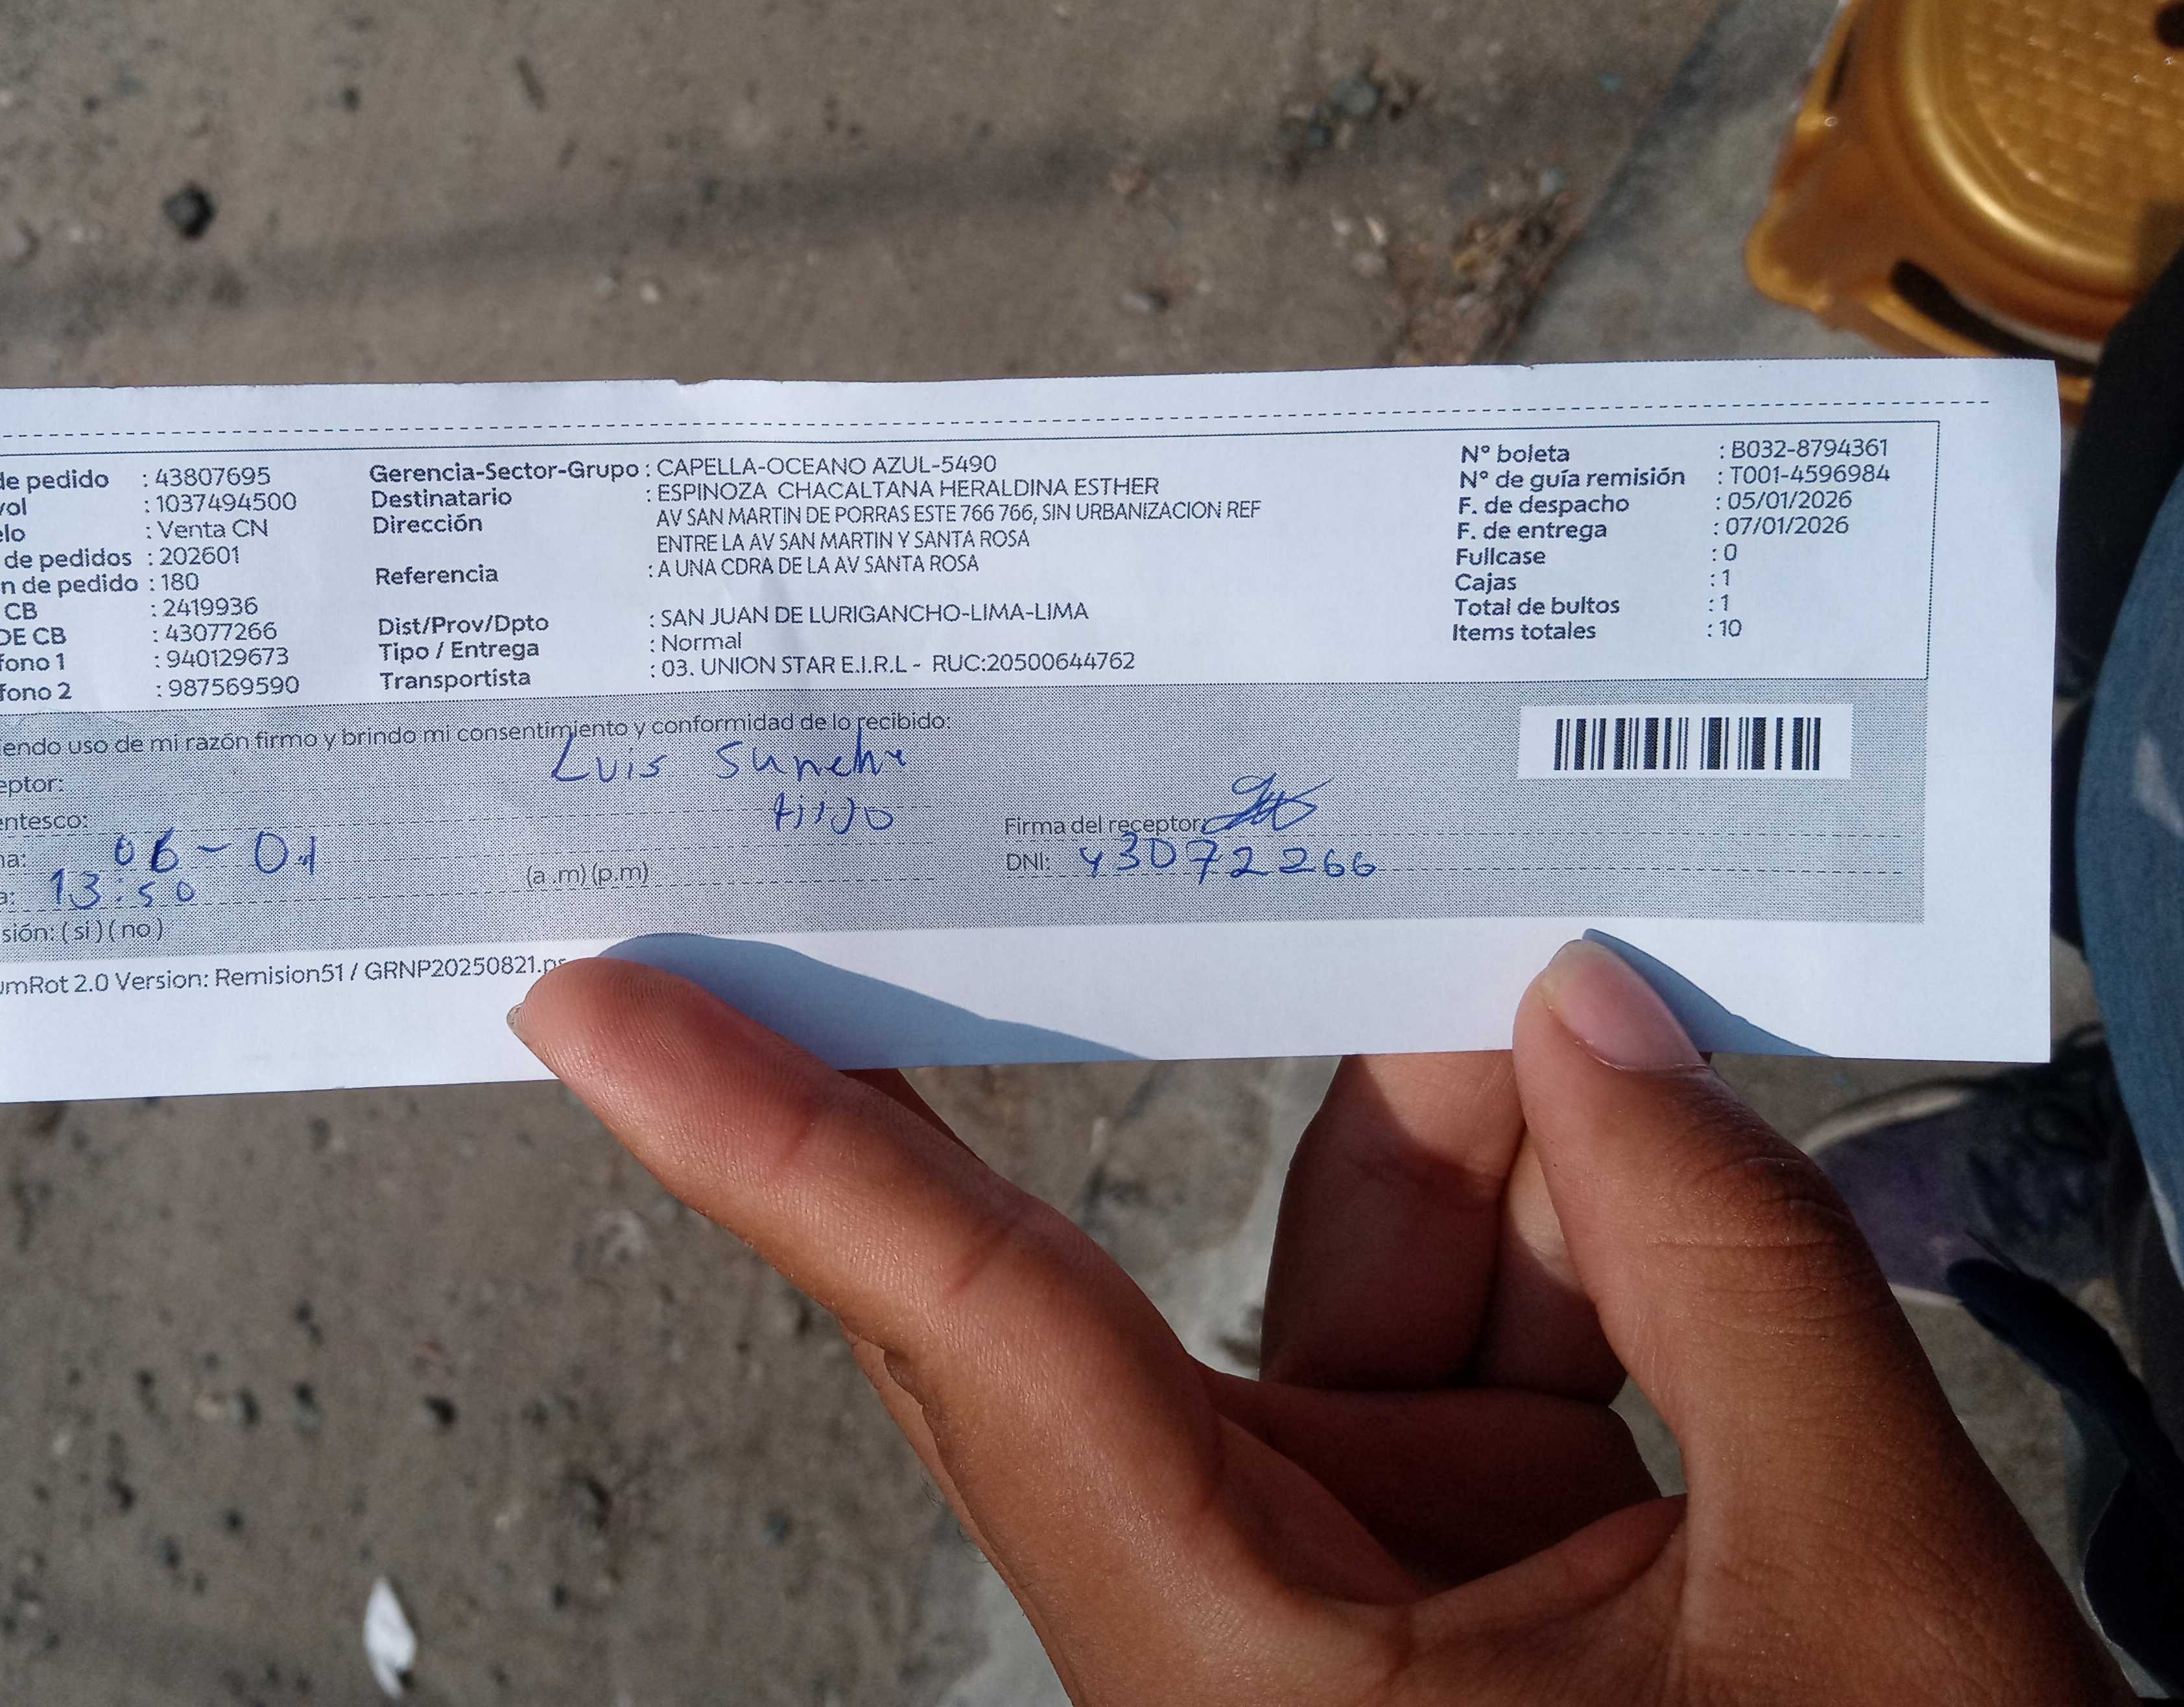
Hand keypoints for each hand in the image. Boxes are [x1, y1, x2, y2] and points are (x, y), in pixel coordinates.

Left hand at [511, 939, 2127, 1704]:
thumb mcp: (1857, 1595)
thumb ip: (1731, 1274)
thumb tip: (1597, 1017)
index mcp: (1242, 1662)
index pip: (976, 1340)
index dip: (769, 1153)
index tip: (598, 1005)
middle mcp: (1249, 1606)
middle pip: (1102, 1281)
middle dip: (1058, 1054)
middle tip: (934, 830)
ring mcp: (1355, 1568)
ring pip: (1339, 1266)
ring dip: (1448, 1107)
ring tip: (1518, 922)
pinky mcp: (1467, 1540)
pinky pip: (1457, 1315)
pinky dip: (1548, 1194)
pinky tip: (1611, 1074)